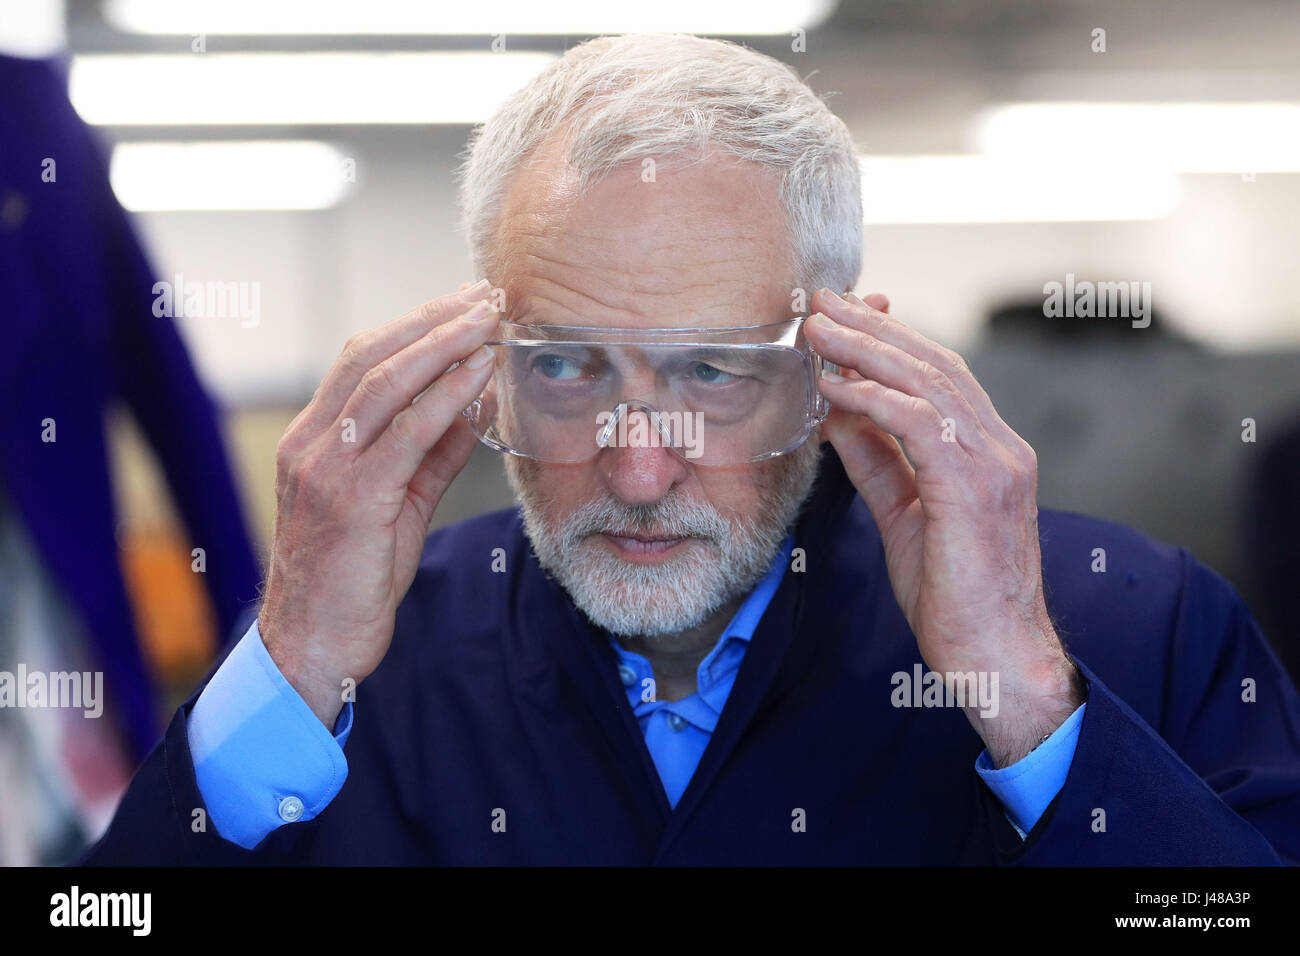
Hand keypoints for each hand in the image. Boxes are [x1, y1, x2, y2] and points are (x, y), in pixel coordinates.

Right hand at [258, 281, 499, 726]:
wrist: (314, 646)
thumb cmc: (354, 577)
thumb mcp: (397, 504)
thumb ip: (431, 454)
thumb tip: (474, 408)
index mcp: (314, 438)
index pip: (362, 359)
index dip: (416, 325)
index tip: (466, 303)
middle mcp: (311, 443)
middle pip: (371, 355)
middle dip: (434, 319)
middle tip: (486, 295)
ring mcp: (325, 469)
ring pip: (384, 383)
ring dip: (444, 343)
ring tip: (489, 318)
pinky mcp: (351, 499)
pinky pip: (405, 433)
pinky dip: (445, 396)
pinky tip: (479, 374)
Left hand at [804, 288, 1082, 765]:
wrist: (995, 656)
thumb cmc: (954, 594)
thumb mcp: (903, 515)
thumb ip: (877, 462)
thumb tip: (838, 417)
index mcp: (988, 450)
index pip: (938, 375)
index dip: (890, 340)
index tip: (843, 317)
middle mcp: (999, 446)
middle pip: (932, 364)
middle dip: (873, 327)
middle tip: (822, 302)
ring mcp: (994, 462)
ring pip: (927, 382)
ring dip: (866, 349)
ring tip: (818, 328)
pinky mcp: (976, 487)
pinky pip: (919, 423)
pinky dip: (873, 399)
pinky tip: (834, 385)